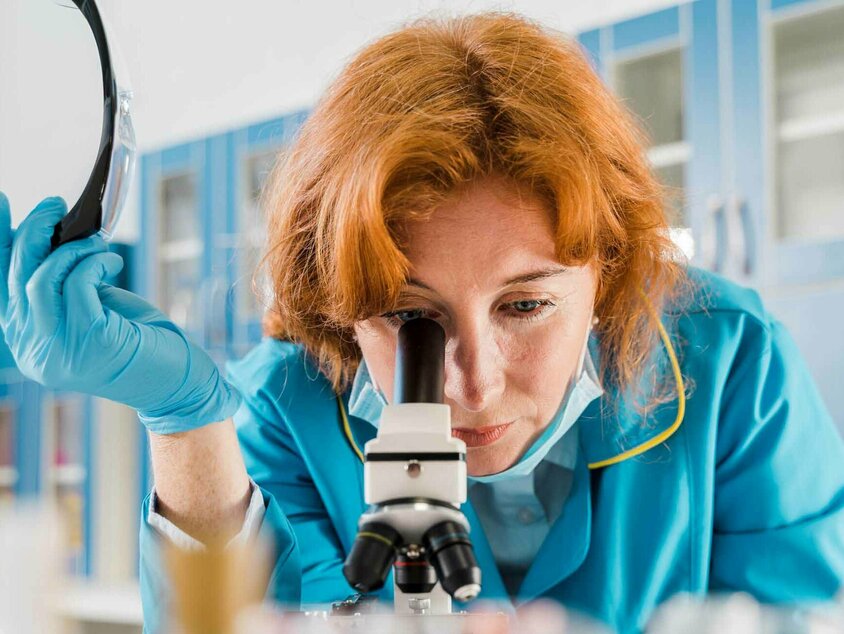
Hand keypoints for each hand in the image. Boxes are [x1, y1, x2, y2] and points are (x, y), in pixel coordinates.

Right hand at [0, 193, 240, 433]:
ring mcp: (59, 351)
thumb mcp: (92, 308)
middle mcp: (33, 350)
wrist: (177, 384)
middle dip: (35, 231)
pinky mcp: (91, 343)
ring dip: (69, 249)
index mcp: (28, 340)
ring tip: (97, 241)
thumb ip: (66, 283)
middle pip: (16, 278)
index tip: (0, 201)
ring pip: (40, 281)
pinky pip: (78, 285)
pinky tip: (111, 262)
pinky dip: (94, 263)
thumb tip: (57, 234)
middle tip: (55, 205)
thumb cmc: (138, 343)